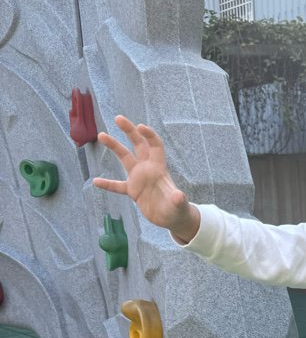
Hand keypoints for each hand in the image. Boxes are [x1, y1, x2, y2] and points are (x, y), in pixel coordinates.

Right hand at [93, 116, 199, 241]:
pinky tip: (95, 181)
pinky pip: (117, 185)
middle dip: (130, 131)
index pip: (155, 146)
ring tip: (101, 134)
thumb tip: (178, 196)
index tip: (140, 126)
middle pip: (139, 144)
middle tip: (118, 118)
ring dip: (114, 146)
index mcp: (159, 168)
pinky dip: (107, 184)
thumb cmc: (178, 209)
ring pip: (125, 158)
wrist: (172, 219)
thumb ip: (178, 200)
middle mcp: (148, 169)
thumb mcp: (179, 205)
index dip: (149, 135)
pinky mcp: (133, 191)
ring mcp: (139, 178)